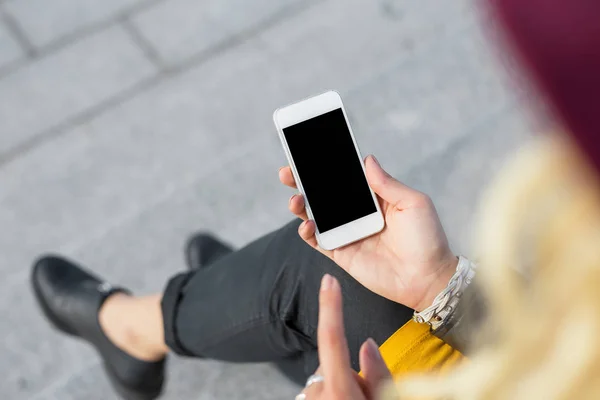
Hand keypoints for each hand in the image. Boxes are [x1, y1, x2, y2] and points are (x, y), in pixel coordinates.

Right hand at [279, 155, 456, 310]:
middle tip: (288, 172)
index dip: (328, 165)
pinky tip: (307, 225)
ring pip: (316, 215)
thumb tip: (367, 159)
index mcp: (375, 197)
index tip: (310, 152)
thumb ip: (387, 184)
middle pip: (325, 193)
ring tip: (296, 199)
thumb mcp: (414, 204)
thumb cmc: (427, 240)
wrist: (427, 279)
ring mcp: (348, 232)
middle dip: (304, 181)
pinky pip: (318, 241)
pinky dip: (308, 232)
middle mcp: (358, 213)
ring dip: (302, 205)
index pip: (346, 176)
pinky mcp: (342, 253)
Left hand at [297, 274, 391, 399]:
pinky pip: (318, 390)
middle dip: (351, 374)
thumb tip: (368, 344)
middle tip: (368, 398)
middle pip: (335, 363)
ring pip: (327, 377)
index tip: (329, 281)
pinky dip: (330, 396)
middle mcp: (317, 393)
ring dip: (340, 387)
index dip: (331, 306)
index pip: (332, 338)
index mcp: (339, 391)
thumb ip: (378, 374)